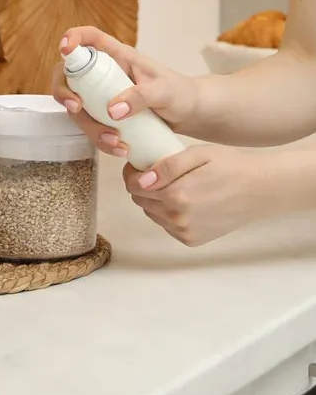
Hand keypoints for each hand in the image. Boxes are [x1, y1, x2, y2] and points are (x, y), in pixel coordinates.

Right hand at [51, 26, 199, 156]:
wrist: (190, 115)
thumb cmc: (181, 93)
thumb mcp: (165, 91)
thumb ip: (140, 97)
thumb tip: (112, 111)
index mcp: (118, 57)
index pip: (89, 38)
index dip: (73, 38)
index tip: (65, 50)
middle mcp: (104, 75)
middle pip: (69, 76)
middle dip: (65, 93)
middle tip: (76, 108)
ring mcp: (102, 96)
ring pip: (78, 108)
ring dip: (89, 127)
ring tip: (115, 142)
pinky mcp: (105, 116)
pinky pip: (91, 127)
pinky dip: (100, 139)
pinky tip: (119, 148)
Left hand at [123, 145, 270, 246]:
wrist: (263, 190)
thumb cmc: (232, 166)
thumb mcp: (198, 154)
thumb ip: (166, 166)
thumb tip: (141, 179)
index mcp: (176, 195)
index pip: (133, 186)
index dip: (131, 173)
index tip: (138, 165)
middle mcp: (177, 218)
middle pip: (140, 200)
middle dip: (143, 186)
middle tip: (157, 173)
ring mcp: (184, 232)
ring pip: (152, 214)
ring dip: (155, 200)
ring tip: (175, 186)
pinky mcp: (192, 240)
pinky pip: (166, 225)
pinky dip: (168, 213)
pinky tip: (185, 201)